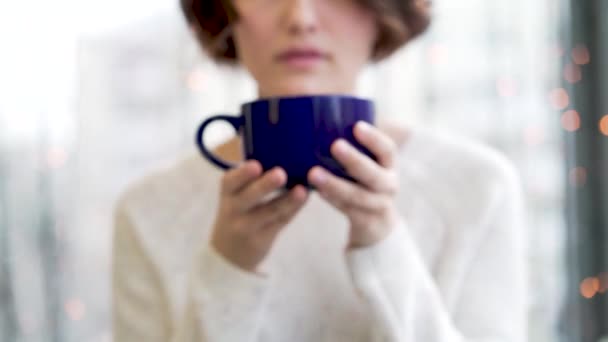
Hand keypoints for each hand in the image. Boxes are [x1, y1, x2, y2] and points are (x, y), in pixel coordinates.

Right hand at [211, 161, 308, 271]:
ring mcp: (247, 226)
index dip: (242, 174)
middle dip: (265, 185)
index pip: (231, 181)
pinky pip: (281, 221)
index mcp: (228, 192)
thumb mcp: (234, 194)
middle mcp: (234, 209)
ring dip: (287, 200)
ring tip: (302, 190)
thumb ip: (249, 174)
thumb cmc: (238, 211)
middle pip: (249, 197)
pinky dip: (294, 208)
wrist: (229, 252)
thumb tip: (263, 139)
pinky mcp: (262, 239)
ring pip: (270, 211)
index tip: (256, 165)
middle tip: (280, 173)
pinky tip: (305, 197)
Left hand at [308, 121, 402, 248]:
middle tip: (335, 145)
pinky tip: (317, 192)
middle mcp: (388, 185)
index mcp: (388, 165)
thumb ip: (350, 145)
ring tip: (313, 173)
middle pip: (374, 174)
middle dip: (355, 160)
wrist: (375, 224)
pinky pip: (349, 210)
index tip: (356, 126)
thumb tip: (314, 114)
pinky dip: (333, 200)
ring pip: (359, 195)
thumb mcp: (363, 163)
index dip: (374, 138)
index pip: (387, 149)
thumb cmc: (361, 182)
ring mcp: (379, 205)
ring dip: (336, 184)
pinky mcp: (367, 222)